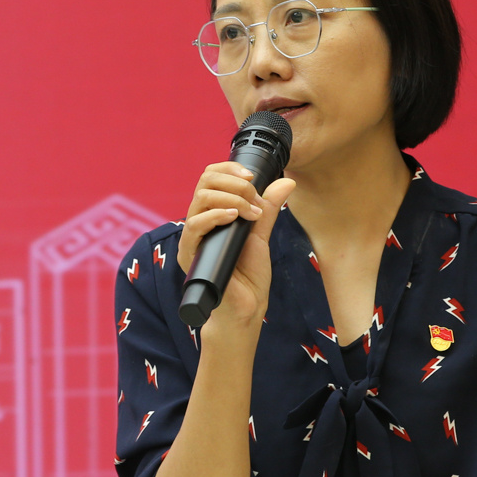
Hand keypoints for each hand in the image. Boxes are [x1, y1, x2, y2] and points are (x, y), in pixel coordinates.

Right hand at [177, 162, 295, 329]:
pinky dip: (216, 215)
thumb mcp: (260, 234)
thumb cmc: (249, 275)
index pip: (210, 177)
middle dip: (234, 183)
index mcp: (211, 214)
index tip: (252, 177)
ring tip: (250, 213)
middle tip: (255, 198)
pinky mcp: (189, 255)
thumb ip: (268, 207)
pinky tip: (234, 217)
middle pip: (204, 182)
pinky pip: (195, 226)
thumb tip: (286, 181)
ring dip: (231, 198)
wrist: (246, 307)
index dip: (229, 169)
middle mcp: (198, 222)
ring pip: (200, 199)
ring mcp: (192, 238)